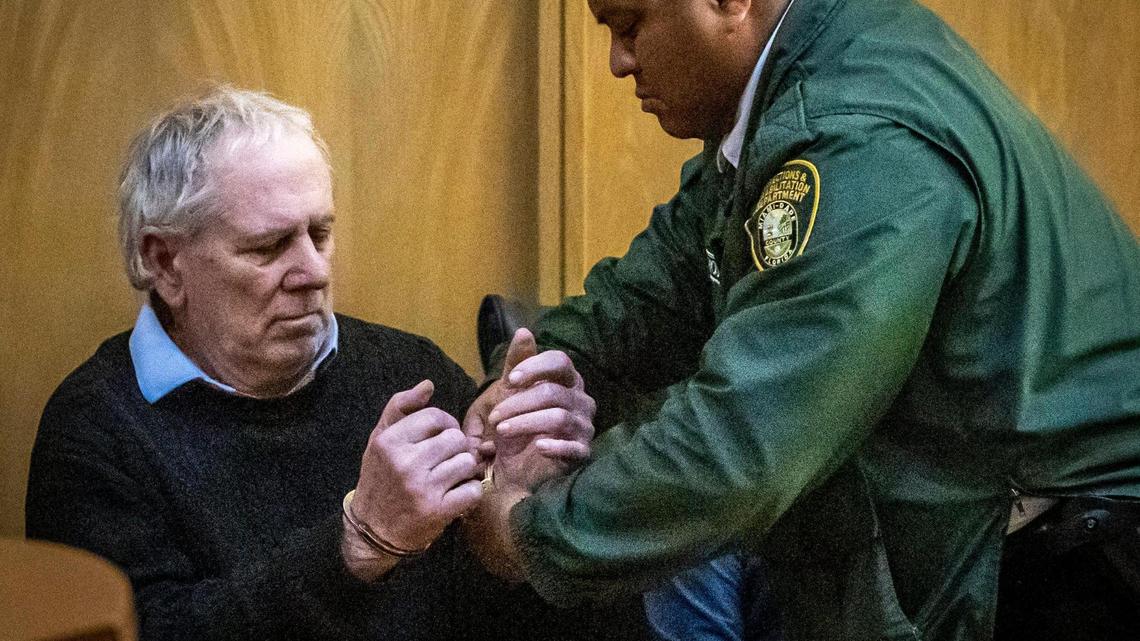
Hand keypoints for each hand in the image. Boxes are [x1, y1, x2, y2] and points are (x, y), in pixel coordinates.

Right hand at [344, 380, 482, 575]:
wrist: (372, 530)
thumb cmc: (379, 478)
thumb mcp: (380, 440)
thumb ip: (400, 407)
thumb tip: (428, 384)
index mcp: (389, 441)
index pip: (435, 416)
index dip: (444, 424)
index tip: (439, 437)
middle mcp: (405, 463)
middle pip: (456, 438)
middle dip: (455, 448)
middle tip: (444, 460)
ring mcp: (422, 487)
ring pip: (467, 462)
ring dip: (463, 470)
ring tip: (449, 477)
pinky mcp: (438, 511)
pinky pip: (473, 489)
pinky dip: (468, 492)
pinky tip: (454, 495)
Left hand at [488, 330, 595, 489]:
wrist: (515, 468)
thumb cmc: (517, 425)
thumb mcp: (510, 393)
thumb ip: (517, 363)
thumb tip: (524, 331)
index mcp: (569, 381)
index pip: (560, 362)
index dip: (535, 367)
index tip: (510, 379)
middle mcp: (582, 401)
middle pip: (554, 392)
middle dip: (519, 402)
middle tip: (494, 416)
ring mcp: (585, 427)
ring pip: (559, 417)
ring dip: (525, 422)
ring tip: (501, 430)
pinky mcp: (582, 453)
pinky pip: (573, 447)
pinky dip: (554, 445)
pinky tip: (538, 447)